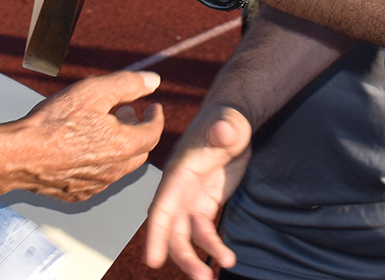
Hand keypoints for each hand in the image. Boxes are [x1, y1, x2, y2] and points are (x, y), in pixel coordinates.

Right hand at [6, 70, 163, 200]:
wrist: (19, 155)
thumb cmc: (54, 122)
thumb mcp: (93, 91)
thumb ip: (127, 84)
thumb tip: (153, 80)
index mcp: (123, 146)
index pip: (153, 133)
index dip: (156, 118)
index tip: (153, 108)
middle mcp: (114, 171)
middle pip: (140, 152)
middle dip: (138, 131)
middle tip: (126, 113)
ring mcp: (96, 186)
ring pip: (120, 167)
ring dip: (119, 147)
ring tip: (103, 127)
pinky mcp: (77, 193)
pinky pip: (99, 179)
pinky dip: (100, 163)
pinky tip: (84, 148)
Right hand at [145, 106, 252, 278]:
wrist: (233, 124)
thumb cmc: (227, 120)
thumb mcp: (228, 123)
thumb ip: (225, 129)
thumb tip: (224, 129)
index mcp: (178, 173)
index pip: (162, 207)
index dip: (155, 234)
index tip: (152, 260)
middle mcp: (180, 190)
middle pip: (173, 229)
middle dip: (183, 256)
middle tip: (201, 278)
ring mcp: (192, 199)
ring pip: (188, 236)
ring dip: (199, 257)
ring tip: (214, 275)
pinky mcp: (206, 205)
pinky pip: (205, 232)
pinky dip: (212, 248)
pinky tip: (225, 260)